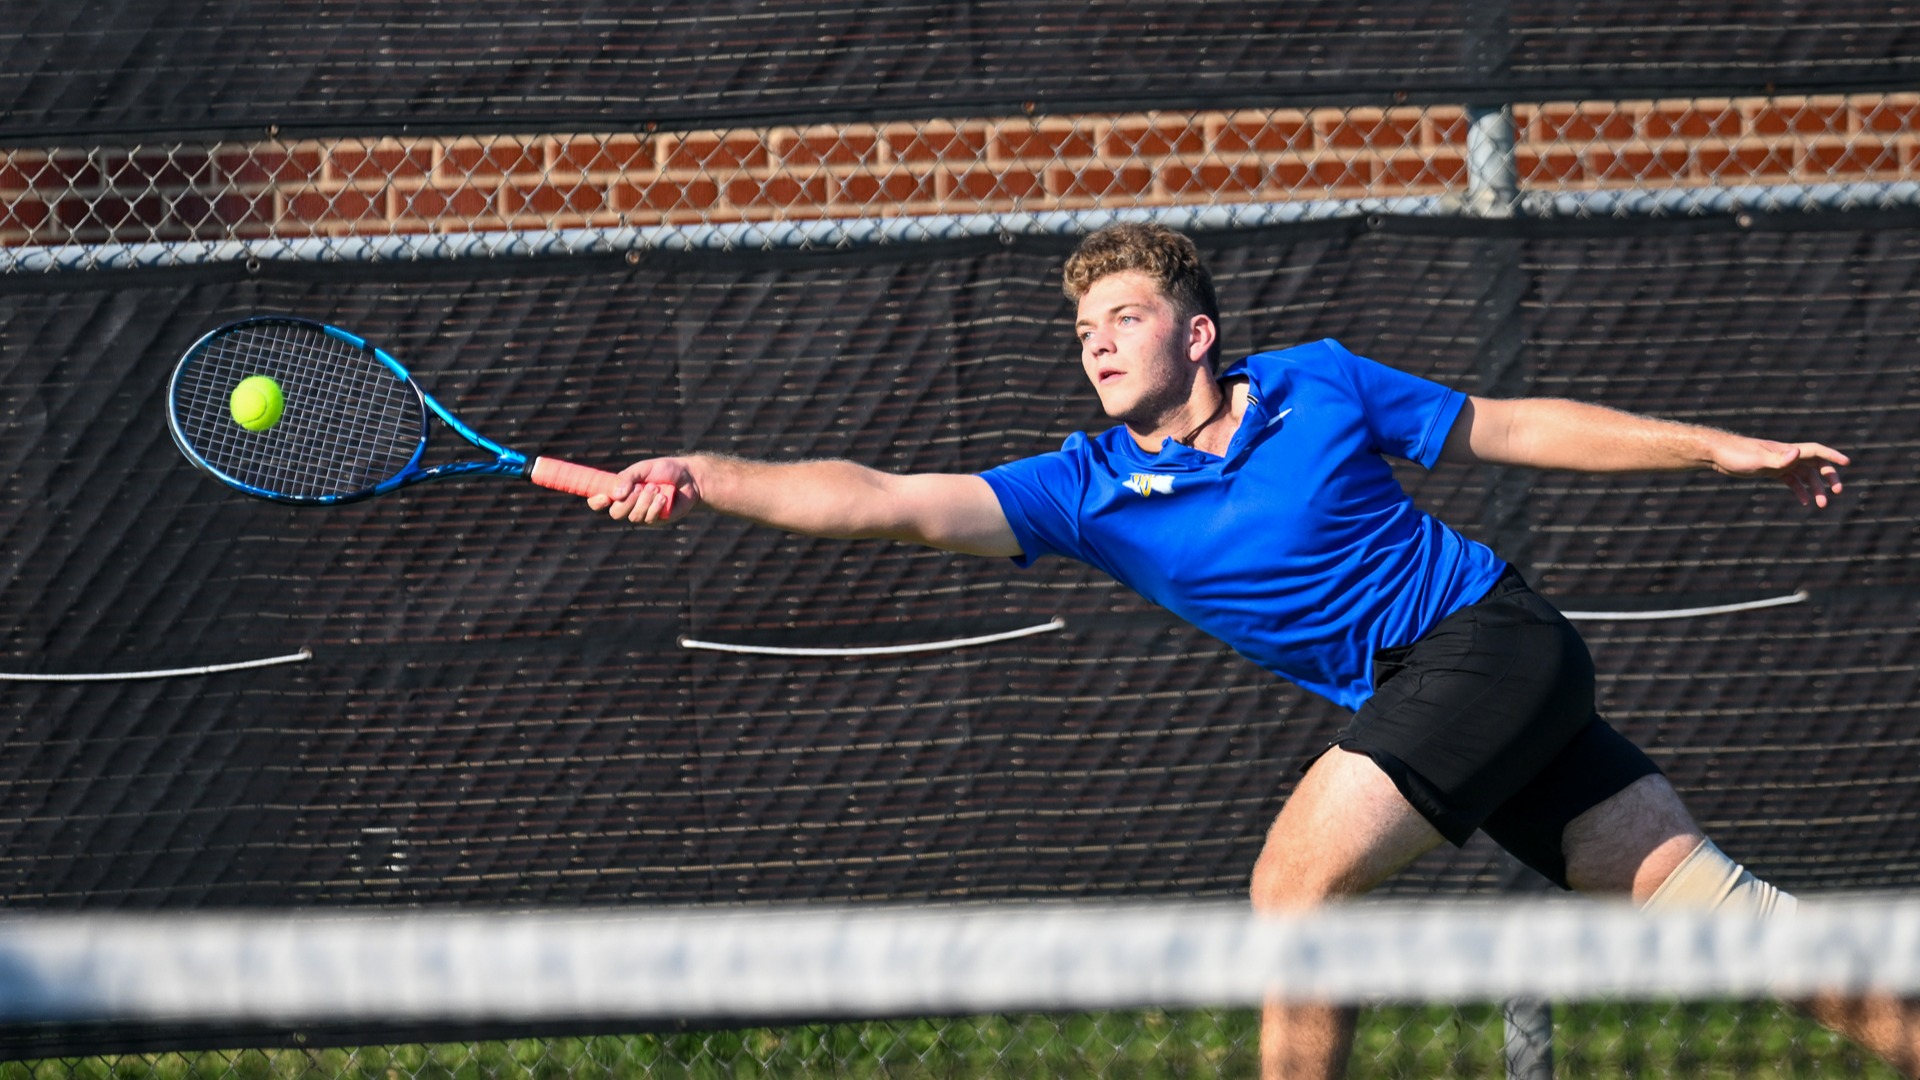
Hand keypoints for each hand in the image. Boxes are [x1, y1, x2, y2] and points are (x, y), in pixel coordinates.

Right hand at [588, 457, 697, 523]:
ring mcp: (641, 515)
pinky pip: (649, 519)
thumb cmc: (664, 470)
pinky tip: (664, 498)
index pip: (599, 502)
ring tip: (656, 489)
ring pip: (633, 516)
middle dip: (628, 500)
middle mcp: (628, 505)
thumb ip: (627, 478)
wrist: (688, 478)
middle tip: (641, 487)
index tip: (606, 497)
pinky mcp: (656, 521)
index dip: (597, 502)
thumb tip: (615, 495)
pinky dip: (656, 507)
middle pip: (615, 513)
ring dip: (645, 501)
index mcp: (620, 491)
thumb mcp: (643, 469)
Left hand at [1710, 438, 1849, 507]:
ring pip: (1805, 476)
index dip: (1832, 456)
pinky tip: (1804, 502)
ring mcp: (1780, 464)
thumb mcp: (1757, 459)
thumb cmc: (1737, 454)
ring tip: (1822, 504)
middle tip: (1837, 491)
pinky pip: (1791, 481)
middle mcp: (1787, 455)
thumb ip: (1778, 459)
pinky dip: (1800, 490)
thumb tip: (1797, 453)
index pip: (1816, 450)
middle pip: (1816, 464)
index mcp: (1788, 450)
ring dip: (1815, 489)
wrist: (1718, 455)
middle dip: (1829, 477)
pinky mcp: (1771, 472)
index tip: (1847, 463)